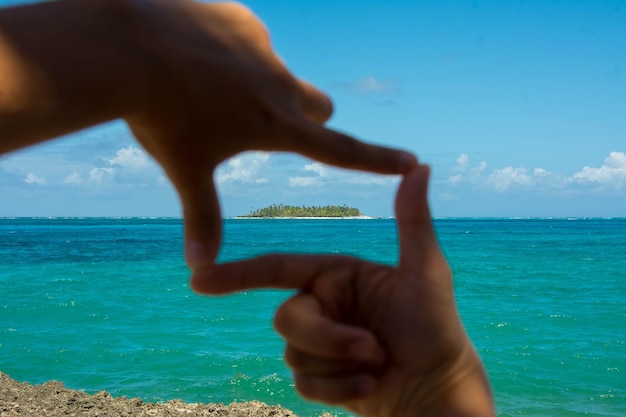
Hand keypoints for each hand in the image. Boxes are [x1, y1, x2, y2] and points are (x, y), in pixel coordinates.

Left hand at [0, 0, 415, 275]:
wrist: (131, 49)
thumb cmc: (160, 116)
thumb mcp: (185, 170)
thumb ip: (201, 217)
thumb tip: (199, 268)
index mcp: (276, 126)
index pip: (340, 149)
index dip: (377, 160)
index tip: (411, 161)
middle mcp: (282, 85)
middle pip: (320, 106)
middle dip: (306, 119)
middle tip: (265, 123)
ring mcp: (265, 49)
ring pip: (276, 73)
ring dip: (253, 85)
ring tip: (204, 88)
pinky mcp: (243, 21)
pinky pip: (247, 41)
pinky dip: (229, 53)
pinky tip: (194, 57)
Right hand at [194, 165, 493, 416]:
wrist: (438, 390)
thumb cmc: (437, 328)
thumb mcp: (426, 272)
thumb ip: (414, 221)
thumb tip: (419, 166)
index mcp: (337, 276)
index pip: (280, 268)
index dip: (238, 273)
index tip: (199, 279)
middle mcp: (323, 305)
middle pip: (286, 318)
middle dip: (326, 338)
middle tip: (370, 348)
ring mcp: (321, 343)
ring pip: (293, 353)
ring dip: (337, 365)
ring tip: (377, 365)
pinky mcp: (321, 376)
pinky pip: (302, 384)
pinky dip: (335, 390)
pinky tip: (368, 388)